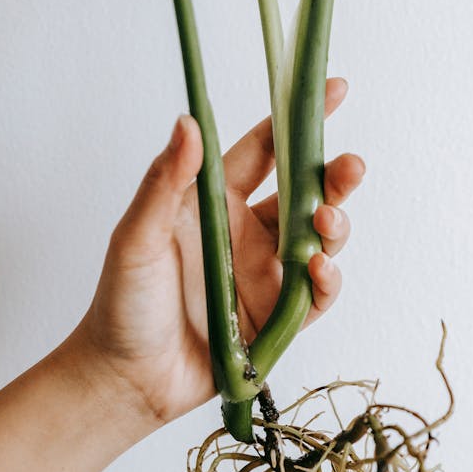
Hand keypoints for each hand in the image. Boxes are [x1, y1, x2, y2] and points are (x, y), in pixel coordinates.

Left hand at [65, 77, 363, 434]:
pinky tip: (319, 268)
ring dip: (333, 228)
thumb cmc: (122, 306)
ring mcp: (264, 277)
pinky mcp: (276, 319)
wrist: (127, 379)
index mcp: (214, 205)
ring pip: (318, 241)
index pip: (263, 152)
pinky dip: (325, 280)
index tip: (332, 92)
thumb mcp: (136, 238)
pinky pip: (315, 294)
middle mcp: (245, 235)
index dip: (296, 121)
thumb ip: (165, 183)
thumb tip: (188, 121)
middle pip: (303, 195)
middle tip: (350, 168)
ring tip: (326, 224)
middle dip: (333, 179)